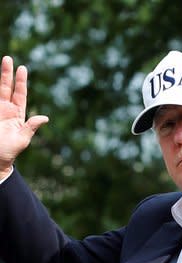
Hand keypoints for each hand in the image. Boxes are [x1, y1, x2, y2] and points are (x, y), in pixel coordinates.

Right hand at [0, 56, 48, 175]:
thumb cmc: (9, 152)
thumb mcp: (22, 140)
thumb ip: (31, 127)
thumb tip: (45, 117)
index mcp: (17, 115)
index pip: (20, 94)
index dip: (21, 82)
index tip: (22, 68)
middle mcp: (5, 110)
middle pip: (6, 88)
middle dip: (6, 73)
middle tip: (8, 58)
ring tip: (2, 62)